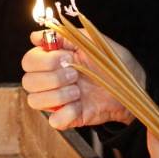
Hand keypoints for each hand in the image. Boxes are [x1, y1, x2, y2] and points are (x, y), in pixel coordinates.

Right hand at [19, 29, 139, 129]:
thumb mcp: (89, 41)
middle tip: (75, 74)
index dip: (44, 60)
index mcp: (52, 60)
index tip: (67, 57)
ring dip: (58, 95)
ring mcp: (58, 100)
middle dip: (52, 78)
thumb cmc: (110, 61)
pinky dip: (66, 113)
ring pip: (35, 101)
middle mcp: (50, 80)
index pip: (28, 61)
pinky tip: (80, 105)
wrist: (131, 85)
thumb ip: (63, 36)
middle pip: (28, 82)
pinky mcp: (68, 117)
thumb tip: (34, 36)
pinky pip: (54, 121)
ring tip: (78, 91)